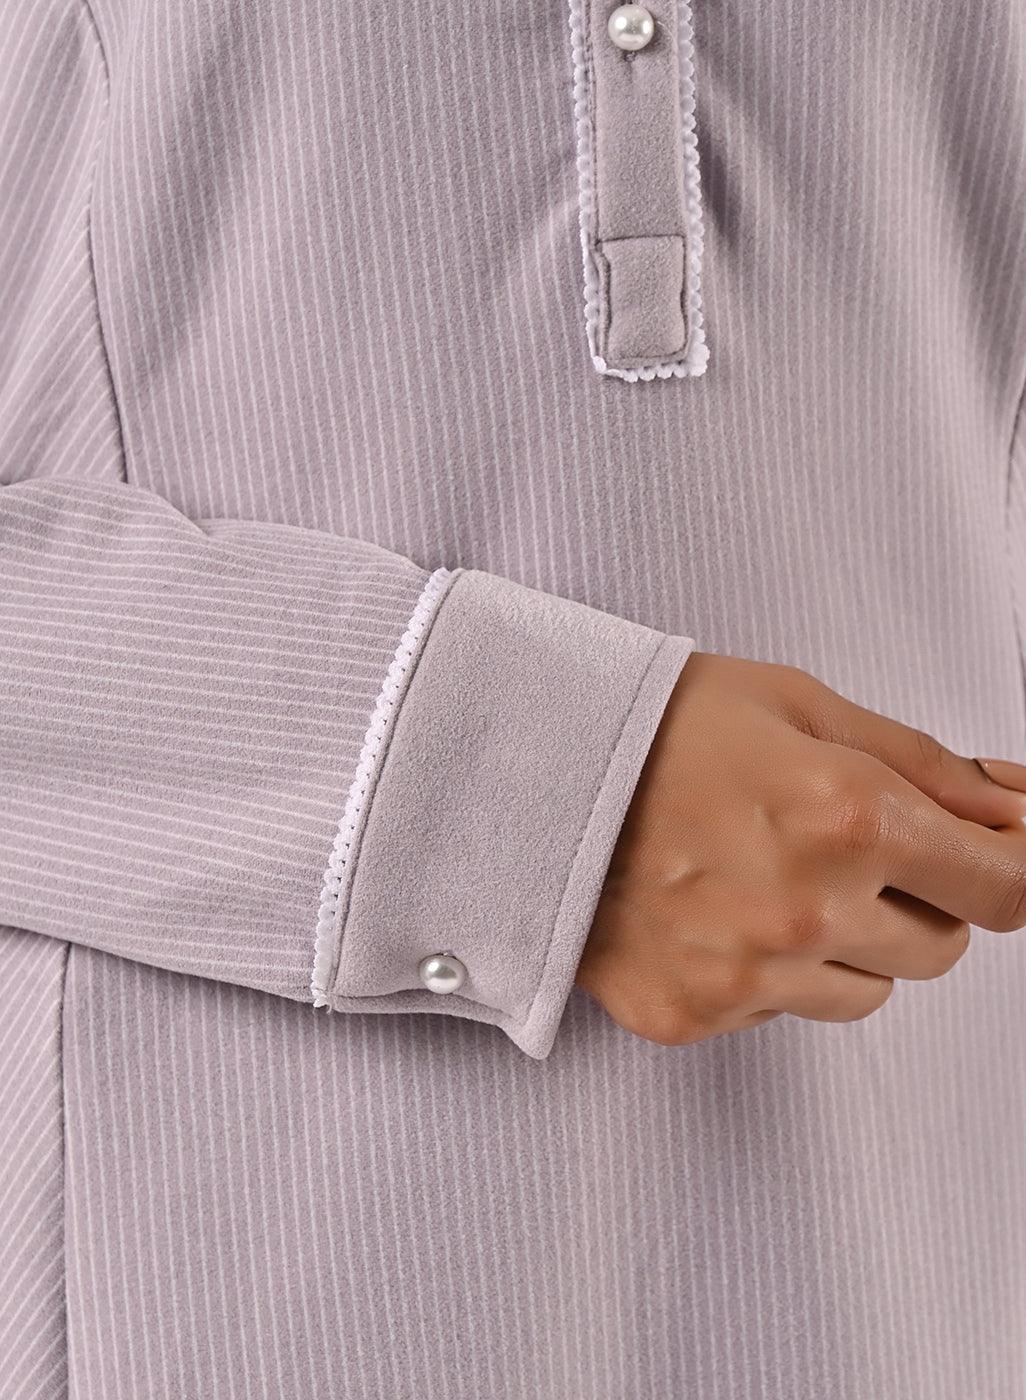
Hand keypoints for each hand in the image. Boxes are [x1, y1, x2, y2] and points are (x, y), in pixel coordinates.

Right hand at [578, 652, 1025, 1045]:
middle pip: (943, 948)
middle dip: (916, 896)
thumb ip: (923, 763)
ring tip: (767, 874)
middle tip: (842, 843)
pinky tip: (716, 909)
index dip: (1010, 867)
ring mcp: (747, 976)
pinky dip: (769, 971)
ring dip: (847, 943)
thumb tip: (1012, 808)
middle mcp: (807, 911)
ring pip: (870, 991)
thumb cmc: (654, 725)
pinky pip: (783, 1012)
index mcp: (847, 816)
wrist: (525, 770)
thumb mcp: (800, 705)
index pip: (1004, 888)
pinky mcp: (695, 1015)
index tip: (998, 855)